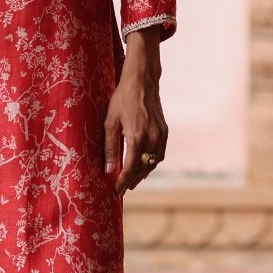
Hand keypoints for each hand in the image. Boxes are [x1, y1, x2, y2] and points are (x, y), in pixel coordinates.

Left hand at [103, 29, 167, 194]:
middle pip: (143, 169)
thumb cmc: (122, 98)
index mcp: (137, 137)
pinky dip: (151, 163)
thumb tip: (108, 170)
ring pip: (153, 163)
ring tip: (131, 180)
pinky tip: (143, 165)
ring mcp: (161, 135)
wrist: (142, 81)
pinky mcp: (164, 131)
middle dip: (132, 180)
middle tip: (121, 188)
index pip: (130, 169)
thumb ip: (109, 147)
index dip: (122, 182)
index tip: (115, 192)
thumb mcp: (110, 121)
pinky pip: (159, 154)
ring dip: (142, 174)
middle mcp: (152, 139)